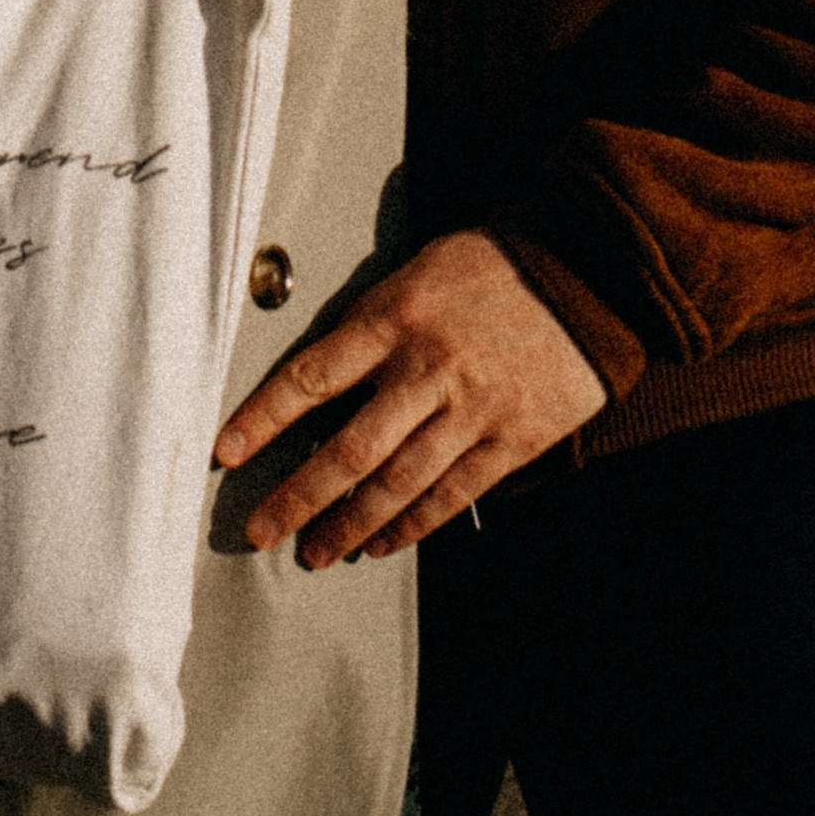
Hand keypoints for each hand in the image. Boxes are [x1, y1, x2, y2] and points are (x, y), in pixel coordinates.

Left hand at [211, 230, 604, 566]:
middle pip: (347, 450)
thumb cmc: (495, 263)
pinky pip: (450, 496)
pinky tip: (382, 543)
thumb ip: (376, 323)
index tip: (226, 453)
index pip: (311, 377)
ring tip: (314, 552)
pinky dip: (411, 525)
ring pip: (395, 485)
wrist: (588, 267)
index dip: (263, 420)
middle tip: (261, 531)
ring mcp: (471, 409)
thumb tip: (327, 379)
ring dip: (348, 525)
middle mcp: (426, 370)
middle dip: (297, 498)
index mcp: (396, 318)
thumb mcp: (421, 270)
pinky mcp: (511, 439)